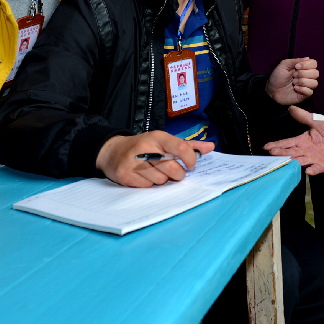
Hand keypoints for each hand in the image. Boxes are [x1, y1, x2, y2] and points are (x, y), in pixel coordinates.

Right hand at [96, 132, 215, 187]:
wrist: (113, 151)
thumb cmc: (145, 146)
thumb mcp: (165, 141)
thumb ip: (188, 145)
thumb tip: (210, 147)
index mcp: (157, 137)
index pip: (180, 147)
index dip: (190, 159)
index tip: (192, 165)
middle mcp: (145, 147)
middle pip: (172, 168)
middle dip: (177, 174)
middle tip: (173, 171)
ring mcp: (133, 162)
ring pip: (160, 180)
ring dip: (162, 179)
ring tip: (155, 171)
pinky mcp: (125, 175)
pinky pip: (147, 187)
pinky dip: (149, 184)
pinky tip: (144, 176)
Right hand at [264, 106, 323, 174]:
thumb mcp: (317, 122)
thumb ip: (304, 117)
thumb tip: (291, 108)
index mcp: (303, 140)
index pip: (287, 143)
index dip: (277, 145)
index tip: (266, 147)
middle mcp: (306, 151)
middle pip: (290, 153)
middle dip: (281, 153)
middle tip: (272, 154)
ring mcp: (313, 159)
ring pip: (299, 161)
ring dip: (292, 162)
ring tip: (284, 162)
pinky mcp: (323, 166)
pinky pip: (316, 169)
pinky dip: (312, 170)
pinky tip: (308, 170)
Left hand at [265, 57, 318, 104]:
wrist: (271, 90)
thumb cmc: (277, 77)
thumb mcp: (284, 65)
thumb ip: (295, 60)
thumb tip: (308, 58)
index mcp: (303, 68)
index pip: (314, 63)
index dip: (307, 64)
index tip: (297, 66)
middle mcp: (307, 76)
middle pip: (316, 73)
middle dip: (303, 74)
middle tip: (294, 75)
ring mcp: (306, 86)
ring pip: (314, 83)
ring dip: (303, 82)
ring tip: (294, 83)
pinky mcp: (304, 95)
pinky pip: (310, 92)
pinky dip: (302, 89)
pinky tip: (295, 88)